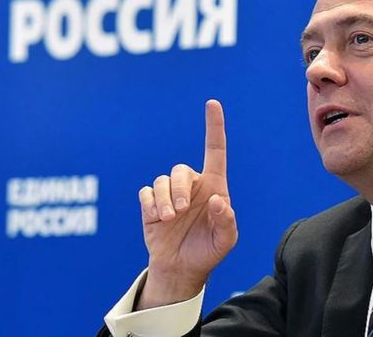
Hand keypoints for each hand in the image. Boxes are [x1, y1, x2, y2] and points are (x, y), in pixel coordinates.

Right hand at [135, 100, 237, 309]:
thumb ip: (227, 220)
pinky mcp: (151, 204)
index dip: (214, 127)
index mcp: (214, 187)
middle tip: (180, 212)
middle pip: (180, 170)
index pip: (215, 151)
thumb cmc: (208, 251)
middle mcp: (192, 186)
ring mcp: (170, 195)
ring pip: (161, 180)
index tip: (212, 103)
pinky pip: (146, 192)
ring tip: (169, 219)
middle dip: (178, 188)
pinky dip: (150, 204)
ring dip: (164, 199)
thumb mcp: (226, 240)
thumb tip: (217, 199)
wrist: (182, 269)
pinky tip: (156, 219)